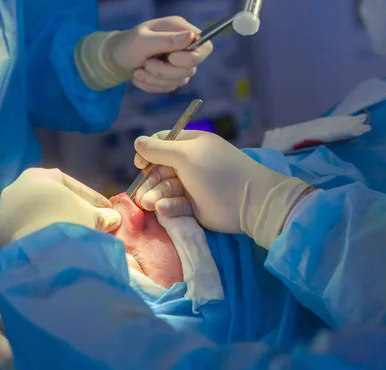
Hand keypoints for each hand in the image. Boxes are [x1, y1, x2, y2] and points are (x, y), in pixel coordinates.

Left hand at [0, 168, 120, 246]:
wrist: (36, 253)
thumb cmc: (66, 223)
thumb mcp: (91, 217)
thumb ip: (103, 215)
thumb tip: (113, 218)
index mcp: (37, 176)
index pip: (71, 185)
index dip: (93, 199)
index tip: (107, 211)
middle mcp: (16, 189)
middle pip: (50, 200)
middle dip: (71, 211)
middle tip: (89, 223)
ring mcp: (4, 213)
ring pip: (36, 217)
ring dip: (53, 225)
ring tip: (71, 239)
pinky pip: (26, 234)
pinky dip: (40, 238)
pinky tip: (53, 249)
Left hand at [109, 16, 212, 92]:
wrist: (115, 58)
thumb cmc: (127, 45)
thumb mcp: (142, 40)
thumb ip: (167, 40)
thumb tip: (191, 36)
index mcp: (180, 30)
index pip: (205, 47)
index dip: (192, 57)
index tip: (171, 58)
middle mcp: (183, 47)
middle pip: (192, 68)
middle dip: (165, 71)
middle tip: (146, 63)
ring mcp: (179, 64)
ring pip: (180, 81)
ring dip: (155, 79)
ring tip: (139, 70)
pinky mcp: (171, 78)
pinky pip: (168, 88)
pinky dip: (151, 86)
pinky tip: (139, 76)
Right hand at [133, 130, 310, 248]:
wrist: (248, 202)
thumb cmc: (216, 171)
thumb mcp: (185, 155)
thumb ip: (158, 149)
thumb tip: (137, 142)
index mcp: (190, 144)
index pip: (161, 143)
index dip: (147, 153)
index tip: (140, 164)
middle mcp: (189, 163)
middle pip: (158, 169)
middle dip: (150, 181)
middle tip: (143, 194)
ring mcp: (191, 186)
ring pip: (164, 189)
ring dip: (155, 196)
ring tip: (152, 204)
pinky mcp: (193, 207)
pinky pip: (174, 205)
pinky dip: (169, 207)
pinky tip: (166, 210)